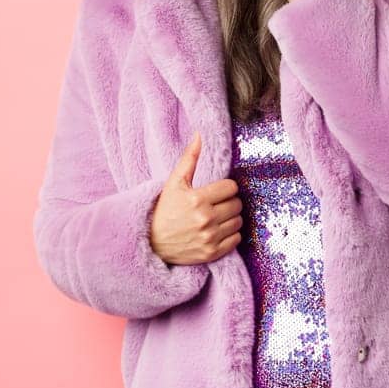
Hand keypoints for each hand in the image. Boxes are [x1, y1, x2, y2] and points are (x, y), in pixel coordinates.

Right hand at [149, 131, 243, 265]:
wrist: (150, 242)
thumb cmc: (164, 210)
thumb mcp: (174, 183)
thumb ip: (189, 158)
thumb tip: (200, 134)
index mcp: (197, 199)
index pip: (232, 187)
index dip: (225, 188)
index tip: (215, 191)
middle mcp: (205, 219)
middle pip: (237, 204)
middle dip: (228, 202)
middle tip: (215, 204)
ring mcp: (209, 237)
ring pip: (238, 221)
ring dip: (230, 218)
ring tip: (215, 217)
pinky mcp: (212, 253)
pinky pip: (236, 239)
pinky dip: (230, 234)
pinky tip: (216, 231)